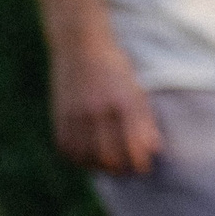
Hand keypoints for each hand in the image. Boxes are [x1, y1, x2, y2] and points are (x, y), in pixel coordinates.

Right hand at [51, 36, 160, 175]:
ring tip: (106, 164)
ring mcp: (77, 113)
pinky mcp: (60, 114)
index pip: (133, 148)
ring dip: (97, 166)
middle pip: (108, 158)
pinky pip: (66, 147)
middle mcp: (100, 111)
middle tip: (125, 169)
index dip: (139, 164)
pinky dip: (76, 157)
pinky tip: (85, 156)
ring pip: (86, 156)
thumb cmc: (116, 69)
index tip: (142, 167)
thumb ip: (145, 120)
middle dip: (120, 170)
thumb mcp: (137, 90)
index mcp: (124, 104)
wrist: (81, 45)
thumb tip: (154, 150)